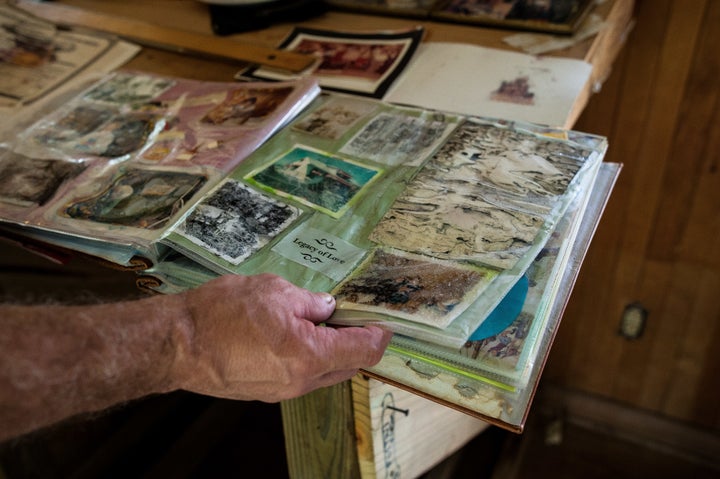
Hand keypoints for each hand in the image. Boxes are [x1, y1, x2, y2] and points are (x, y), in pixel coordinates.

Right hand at [171, 273, 392, 401]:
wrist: (176, 344)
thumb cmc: (221, 314)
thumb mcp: (274, 291)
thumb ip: (311, 302)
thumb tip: (329, 308)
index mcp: (309, 355)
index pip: (364, 351)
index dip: (380, 334)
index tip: (385, 322)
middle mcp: (301, 381)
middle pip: (348, 365)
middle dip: (357, 341)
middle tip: (352, 315)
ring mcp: (282, 391)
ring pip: (324, 373)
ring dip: (331, 350)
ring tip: (320, 321)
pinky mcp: (267, 392)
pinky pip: (302, 376)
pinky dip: (309, 358)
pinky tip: (295, 335)